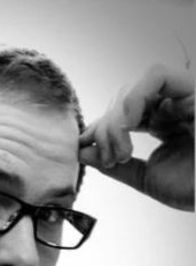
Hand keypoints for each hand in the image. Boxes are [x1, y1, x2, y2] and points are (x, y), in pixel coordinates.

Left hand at [79, 65, 193, 210]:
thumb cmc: (192, 189)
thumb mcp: (146, 178)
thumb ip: (116, 166)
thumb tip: (82, 152)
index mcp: (165, 122)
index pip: (122, 113)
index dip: (100, 127)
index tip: (85, 146)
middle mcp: (173, 105)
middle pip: (123, 99)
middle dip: (106, 128)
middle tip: (111, 158)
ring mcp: (184, 96)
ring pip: (134, 88)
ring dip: (117, 118)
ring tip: (122, 150)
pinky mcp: (194, 91)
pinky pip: (156, 76)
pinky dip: (134, 99)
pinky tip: (130, 126)